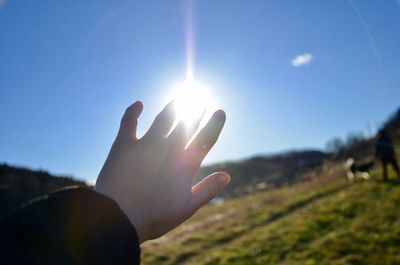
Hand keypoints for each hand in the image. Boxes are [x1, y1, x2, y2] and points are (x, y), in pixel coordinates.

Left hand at [95, 101, 229, 242]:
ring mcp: (146, 144)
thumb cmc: (154, 216)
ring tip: (180, 97)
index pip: (205, 139)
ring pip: (163, 118)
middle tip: (200, 101)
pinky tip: (138, 104)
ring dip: (173, 106)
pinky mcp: (124, 144)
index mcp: (185, 164)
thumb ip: (207, 190)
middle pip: (186, 124)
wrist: (118, 217)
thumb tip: (226, 176)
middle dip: (195, 112)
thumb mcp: (186, 207)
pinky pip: (129, 122)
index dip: (214, 124)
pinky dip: (133, 111)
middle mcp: (168, 149)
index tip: (220, 112)